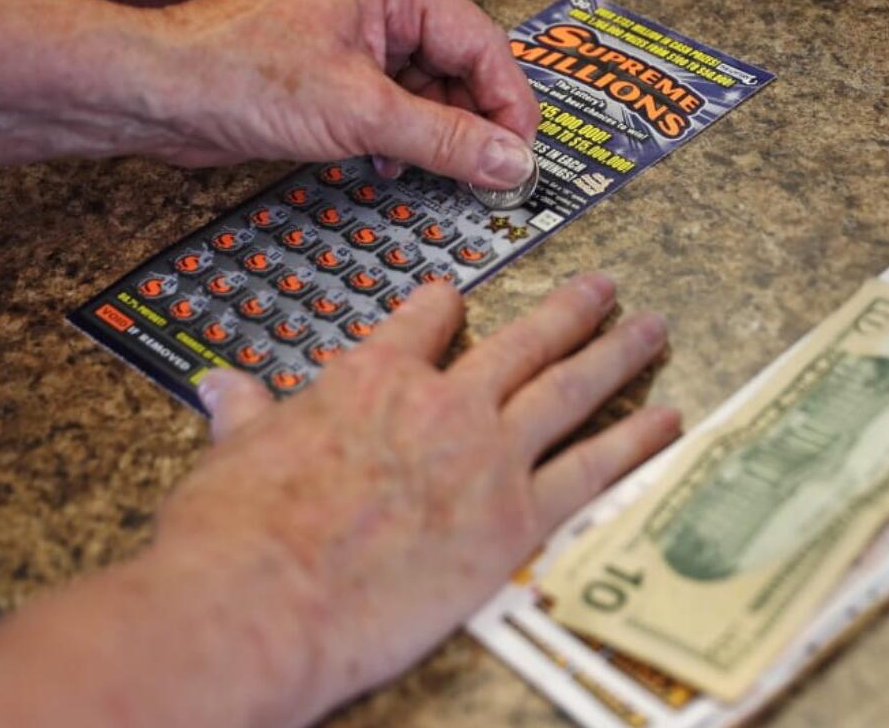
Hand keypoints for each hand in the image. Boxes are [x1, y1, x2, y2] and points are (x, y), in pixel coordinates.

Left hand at [140, 0, 539, 189]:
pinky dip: (397, 139)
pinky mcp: (331, 73)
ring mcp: (352, 38)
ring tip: (434, 172)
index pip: (481, 42)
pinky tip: (388, 164)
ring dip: (431, 137)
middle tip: (486, 176)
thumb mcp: (361, 113)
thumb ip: (445, 140)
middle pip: (457, 67)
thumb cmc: (237, 74)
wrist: (157, 95)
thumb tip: (509, 161)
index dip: (508, 105)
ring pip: (424, 92)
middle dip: (468, 124)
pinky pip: (389, 106)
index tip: (521, 157)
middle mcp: (376, 2)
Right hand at [159, 273, 680, 723]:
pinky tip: (667, 422)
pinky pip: (593, 469)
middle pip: (521, 341)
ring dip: (616, 353)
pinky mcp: (516, 519)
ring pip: (570, 388)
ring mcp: (486, 456)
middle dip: (567, 310)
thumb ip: (246, 415)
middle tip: (603, 288)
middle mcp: (441, 405)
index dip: (445, 304)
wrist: (263, 599)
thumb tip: (222, 387)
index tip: (459, 296)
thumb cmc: (237, 532)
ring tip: (650, 329)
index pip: (423, 321)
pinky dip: (635, 443)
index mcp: (371, 380)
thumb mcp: (233, 456)